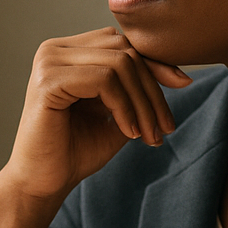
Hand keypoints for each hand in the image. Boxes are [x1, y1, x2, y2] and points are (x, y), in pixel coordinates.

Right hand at [0, 30, 188, 227]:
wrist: (44, 184)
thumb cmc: (76, 152)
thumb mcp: (117, 114)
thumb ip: (137, 89)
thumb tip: (179, 73)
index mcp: (69, 52)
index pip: (123, 43)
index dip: (156, 63)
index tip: (184, 85)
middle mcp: (55, 49)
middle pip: (125, 50)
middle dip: (153, 89)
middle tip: (165, 127)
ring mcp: (49, 62)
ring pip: (119, 63)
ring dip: (143, 102)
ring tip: (149, 134)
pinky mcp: (48, 81)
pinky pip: (104, 80)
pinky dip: (125, 107)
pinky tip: (129, 132)